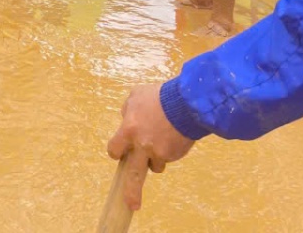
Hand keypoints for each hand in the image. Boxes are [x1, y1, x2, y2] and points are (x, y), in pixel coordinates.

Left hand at [107, 83, 195, 210]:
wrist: (187, 103)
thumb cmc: (158, 96)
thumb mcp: (136, 96)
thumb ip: (128, 110)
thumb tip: (127, 120)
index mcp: (129, 130)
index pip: (114, 149)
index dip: (117, 151)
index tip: (119, 153)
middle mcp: (142, 146)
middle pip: (134, 175)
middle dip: (132, 192)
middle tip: (131, 205)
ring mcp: (160, 153)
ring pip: (154, 165)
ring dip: (155, 157)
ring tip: (161, 137)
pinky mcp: (175, 155)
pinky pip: (168, 157)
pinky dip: (169, 150)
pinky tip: (172, 135)